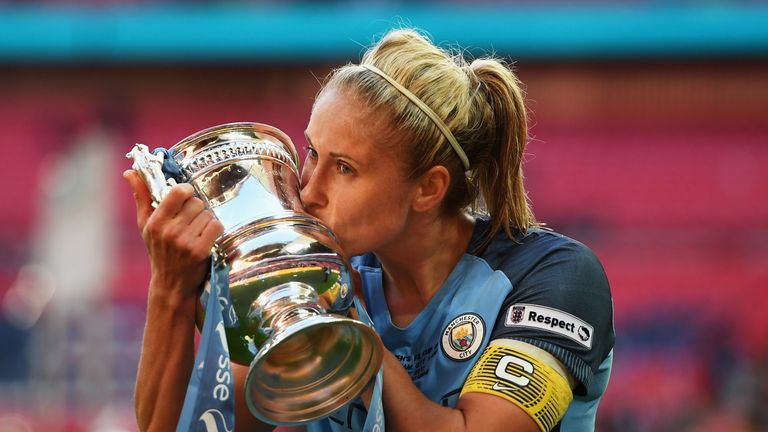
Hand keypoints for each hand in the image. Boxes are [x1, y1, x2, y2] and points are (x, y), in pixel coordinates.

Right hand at [124, 169, 223, 303]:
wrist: (171, 284)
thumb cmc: (158, 250)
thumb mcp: (145, 225)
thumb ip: (141, 197)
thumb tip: (129, 172)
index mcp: (155, 222)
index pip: (178, 192)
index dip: (186, 190)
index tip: (186, 196)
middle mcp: (169, 231)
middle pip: (196, 202)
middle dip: (196, 209)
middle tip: (190, 221)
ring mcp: (185, 242)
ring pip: (207, 214)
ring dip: (205, 220)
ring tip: (196, 232)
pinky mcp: (200, 251)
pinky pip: (216, 226)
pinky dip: (215, 230)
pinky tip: (206, 238)